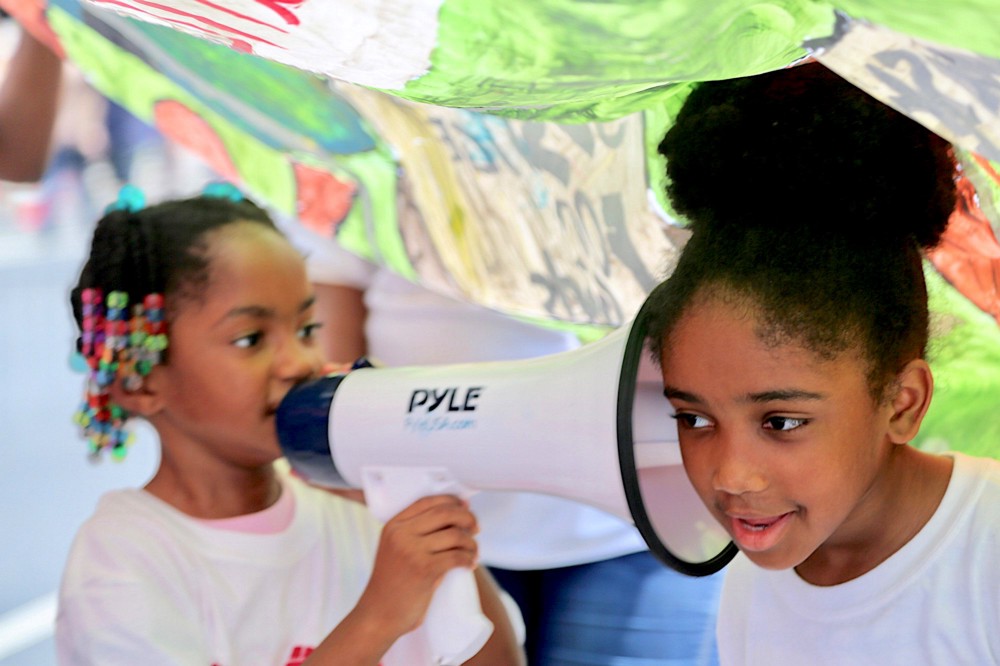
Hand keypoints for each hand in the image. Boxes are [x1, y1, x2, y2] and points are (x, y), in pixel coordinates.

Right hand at [357, 495, 478, 635]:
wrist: (378, 615)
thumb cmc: (392, 584)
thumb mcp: (395, 549)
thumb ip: (415, 533)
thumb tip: (454, 519)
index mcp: (393, 526)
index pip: (427, 501)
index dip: (451, 500)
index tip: (465, 506)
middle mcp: (401, 534)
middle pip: (444, 513)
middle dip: (467, 518)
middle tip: (476, 528)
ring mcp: (411, 551)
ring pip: (454, 535)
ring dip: (471, 543)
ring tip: (473, 552)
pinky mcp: (424, 570)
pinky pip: (456, 557)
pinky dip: (468, 559)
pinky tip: (469, 565)